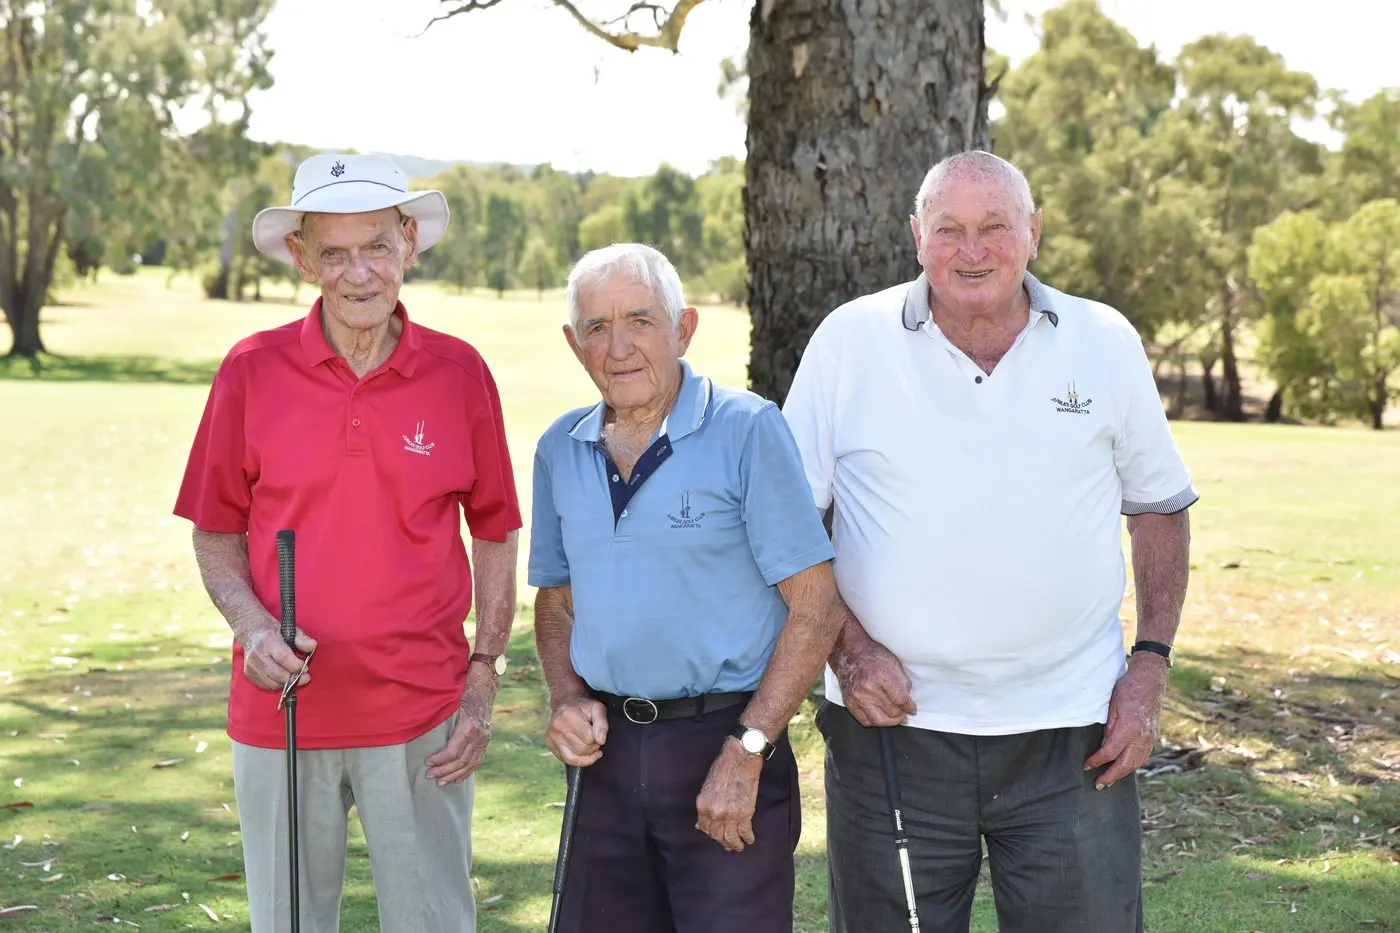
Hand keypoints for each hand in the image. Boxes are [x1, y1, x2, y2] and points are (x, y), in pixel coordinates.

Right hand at [242, 624, 317, 690]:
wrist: (252, 633)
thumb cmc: (274, 632)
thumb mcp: (290, 630)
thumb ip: (302, 639)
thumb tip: (313, 646)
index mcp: (268, 640)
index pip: (283, 657)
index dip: (296, 665)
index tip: (305, 668)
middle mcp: (257, 654)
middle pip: (277, 673)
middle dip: (294, 678)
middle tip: (304, 677)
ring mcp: (251, 665)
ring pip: (272, 682)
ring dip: (286, 683)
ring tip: (294, 678)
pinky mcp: (248, 673)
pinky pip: (265, 685)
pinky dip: (277, 684)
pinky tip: (283, 678)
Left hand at [425, 670, 496, 785]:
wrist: (484, 688)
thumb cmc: (464, 693)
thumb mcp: (452, 702)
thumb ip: (440, 716)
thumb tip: (416, 725)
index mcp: (469, 726)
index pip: (454, 751)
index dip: (440, 759)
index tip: (427, 763)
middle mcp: (479, 735)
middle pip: (461, 760)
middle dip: (444, 770)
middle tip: (429, 776)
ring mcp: (485, 739)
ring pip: (470, 764)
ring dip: (454, 775)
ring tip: (440, 782)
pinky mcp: (486, 741)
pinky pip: (477, 761)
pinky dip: (467, 772)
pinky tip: (457, 779)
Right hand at [545, 695, 608, 766]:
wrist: (566, 702)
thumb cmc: (584, 707)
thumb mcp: (598, 709)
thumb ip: (602, 724)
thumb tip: (600, 741)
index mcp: (569, 716)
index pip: (589, 739)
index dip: (598, 738)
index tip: (597, 732)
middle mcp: (557, 727)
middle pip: (582, 750)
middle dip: (592, 747)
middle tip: (593, 738)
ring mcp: (551, 736)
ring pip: (573, 758)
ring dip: (585, 755)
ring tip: (589, 746)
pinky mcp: (548, 743)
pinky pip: (565, 760)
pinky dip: (577, 759)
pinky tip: (582, 753)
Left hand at [695, 739, 761, 852]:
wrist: (740, 761)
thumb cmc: (723, 769)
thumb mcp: (707, 787)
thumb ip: (705, 806)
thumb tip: (700, 824)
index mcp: (703, 806)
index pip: (704, 828)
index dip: (711, 834)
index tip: (716, 836)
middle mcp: (714, 814)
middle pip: (717, 835)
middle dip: (723, 841)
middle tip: (728, 845)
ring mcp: (729, 816)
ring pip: (730, 837)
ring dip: (735, 844)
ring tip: (738, 847)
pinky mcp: (744, 815)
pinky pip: (745, 832)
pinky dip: (747, 837)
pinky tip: (749, 839)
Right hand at [831, 638, 915, 726]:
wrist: (849, 652)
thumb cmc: (873, 656)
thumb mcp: (894, 663)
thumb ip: (903, 683)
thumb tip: (908, 701)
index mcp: (882, 675)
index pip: (901, 700)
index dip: (910, 707)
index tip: (912, 709)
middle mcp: (868, 687)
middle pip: (892, 712)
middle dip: (901, 713)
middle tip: (904, 712)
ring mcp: (857, 696)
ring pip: (879, 720)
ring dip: (890, 721)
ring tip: (895, 718)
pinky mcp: (849, 701)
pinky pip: (865, 720)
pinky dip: (875, 721)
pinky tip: (880, 716)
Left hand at [1083, 653, 1170, 788]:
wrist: (1150, 681)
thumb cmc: (1127, 689)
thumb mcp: (1111, 705)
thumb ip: (1107, 726)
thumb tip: (1103, 744)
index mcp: (1129, 728)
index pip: (1110, 752)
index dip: (1097, 761)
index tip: (1086, 765)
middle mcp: (1142, 737)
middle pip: (1125, 764)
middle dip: (1111, 776)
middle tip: (1098, 785)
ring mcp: (1150, 738)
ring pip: (1136, 763)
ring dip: (1122, 774)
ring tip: (1109, 781)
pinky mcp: (1153, 736)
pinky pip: (1143, 756)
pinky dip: (1132, 765)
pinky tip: (1123, 768)